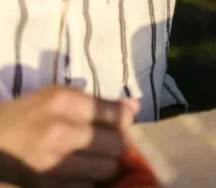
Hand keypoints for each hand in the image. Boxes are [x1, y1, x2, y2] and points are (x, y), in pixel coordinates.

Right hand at [0, 86, 138, 186]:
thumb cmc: (20, 118)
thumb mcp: (52, 98)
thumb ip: (96, 102)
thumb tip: (134, 107)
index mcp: (62, 102)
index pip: (117, 114)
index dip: (123, 121)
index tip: (118, 125)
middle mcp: (59, 131)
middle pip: (117, 143)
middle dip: (115, 145)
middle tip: (105, 145)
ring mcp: (52, 163)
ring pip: (107, 169)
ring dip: (103, 166)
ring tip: (90, 160)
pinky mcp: (46, 187)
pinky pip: (87, 187)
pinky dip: (86, 182)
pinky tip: (76, 174)